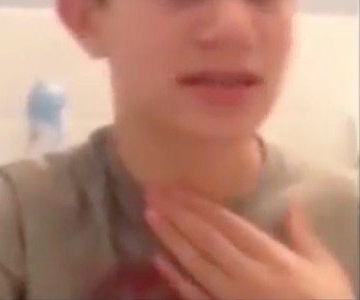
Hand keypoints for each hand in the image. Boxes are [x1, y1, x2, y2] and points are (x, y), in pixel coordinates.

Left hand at [144, 187, 354, 299]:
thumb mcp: (324, 268)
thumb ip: (302, 235)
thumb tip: (290, 203)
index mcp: (269, 257)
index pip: (225, 223)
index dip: (198, 202)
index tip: (175, 185)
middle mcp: (244, 274)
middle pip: (204, 237)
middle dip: (176, 212)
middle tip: (152, 190)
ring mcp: (230, 297)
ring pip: (194, 262)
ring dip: (169, 236)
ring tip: (149, 213)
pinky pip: (195, 296)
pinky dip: (175, 278)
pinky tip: (157, 259)